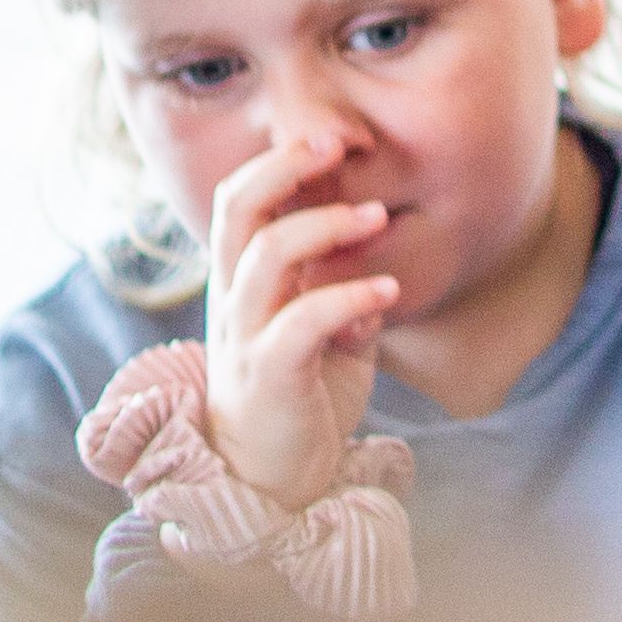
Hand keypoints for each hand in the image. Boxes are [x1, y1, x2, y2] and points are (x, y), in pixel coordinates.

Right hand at [198, 122, 398, 510]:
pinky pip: (300, 322)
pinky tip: (387, 290)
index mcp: (244, 281)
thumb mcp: (332, 337)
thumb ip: (347, 295)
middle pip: (236, 210)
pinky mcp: (267, 376)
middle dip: (284, 167)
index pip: (243, 202)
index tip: (333, 139)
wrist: (274, 482)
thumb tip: (378, 269)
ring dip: (325, 227)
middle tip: (337, 145)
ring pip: (264, 257)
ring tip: (378, 217)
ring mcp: (244, 337)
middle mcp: (234, 300)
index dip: (280, 163)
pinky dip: (347, 296)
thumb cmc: (303, 400)